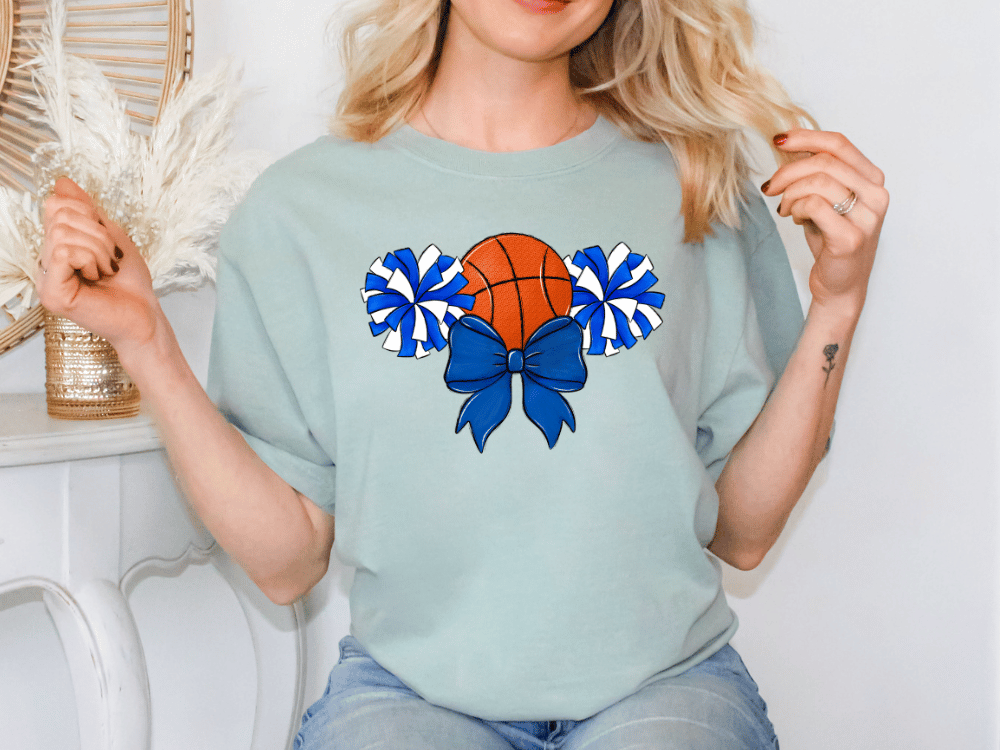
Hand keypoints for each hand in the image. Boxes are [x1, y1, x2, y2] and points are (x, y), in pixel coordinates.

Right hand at [36, 177, 159, 354]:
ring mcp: (44, 279)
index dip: (89, 214)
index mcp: (56, 247)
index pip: (56, 205)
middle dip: (96, 233)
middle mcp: (45, 262)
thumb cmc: (130, 280)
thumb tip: (62, 182)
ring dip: (97, 249)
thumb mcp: (110, 235)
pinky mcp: (52, 293)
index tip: (107, 242)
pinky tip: (97, 278)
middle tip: (109, 260)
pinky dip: (90, 259)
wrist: (145, 314)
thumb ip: (86, 210)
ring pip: (62, 232)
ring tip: (105, 270)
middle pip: (58, 214)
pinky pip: (64, 252)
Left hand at [761, 129, 888, 317]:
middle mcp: (876, 195)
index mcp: (872, 180)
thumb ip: (816, 174)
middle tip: (771, 187)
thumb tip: (788, 145)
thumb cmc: (831, 240)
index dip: (806, 137)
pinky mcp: (851, 238)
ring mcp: (867, 217)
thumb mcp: (825, 200)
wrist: (840, 284)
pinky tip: (794, 218)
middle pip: (824, 161)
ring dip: (790, 193)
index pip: (839, 144)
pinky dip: (796, 208)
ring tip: (785, 208)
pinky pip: (814, 205)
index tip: (778, 141)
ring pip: (818, 182)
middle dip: (788, 171)